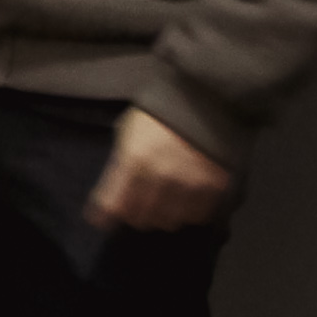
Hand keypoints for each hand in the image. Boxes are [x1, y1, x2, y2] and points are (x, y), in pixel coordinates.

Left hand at [88, 108, 235, 231]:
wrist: (204, 95)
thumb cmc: (158, 111)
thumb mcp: (129, 131)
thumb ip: (122, 161)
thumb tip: (116, 189)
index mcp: (134, 160)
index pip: (114, 202)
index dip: (105, 215)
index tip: (101, 221)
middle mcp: (161, 176)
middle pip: (141, 216)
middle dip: (134, 215)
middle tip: (135, 210)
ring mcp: (190, 183)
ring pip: (170, 220)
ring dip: (162, 216)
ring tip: (161, 207)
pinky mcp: (215, 185)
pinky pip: (198, 214)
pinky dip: (189, 212)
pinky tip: (184, 202)